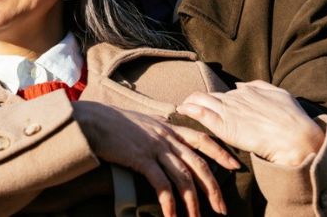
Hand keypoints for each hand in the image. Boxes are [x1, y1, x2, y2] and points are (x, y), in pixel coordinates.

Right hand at [73, 101, 239, 216]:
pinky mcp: (140, 159)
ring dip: (192, 203)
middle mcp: (165, 137)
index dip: (220, 152)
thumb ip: (156, 131)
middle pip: (198, 164)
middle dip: (213, 188)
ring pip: (183, 178)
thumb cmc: (111, 122)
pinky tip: (171, 216)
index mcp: (167, 128)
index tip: (235, 166)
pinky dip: (169, 203)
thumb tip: (164, 139)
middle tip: (222, 209)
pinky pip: (161, 184)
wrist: (91, 120)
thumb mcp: (140, 122)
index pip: (202, 138)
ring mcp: (154, 148)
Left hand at [177, 80, 323, 166]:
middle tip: (187, 106)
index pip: (224, 93)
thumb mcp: (280, 94)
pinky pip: (201, 113)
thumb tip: (242, 85)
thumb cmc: (292, 118)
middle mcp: (234, 98)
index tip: (208, 104)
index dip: (215, 99)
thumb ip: (261, 87)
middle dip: (197, 101)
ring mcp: (228, 110)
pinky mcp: (223, 125)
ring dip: (189, 103)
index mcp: (247, 91)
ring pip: (201, 101)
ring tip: (182, 107)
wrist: (295, 137)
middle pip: (209, 96)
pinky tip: (182, 110)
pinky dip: (190, 110)